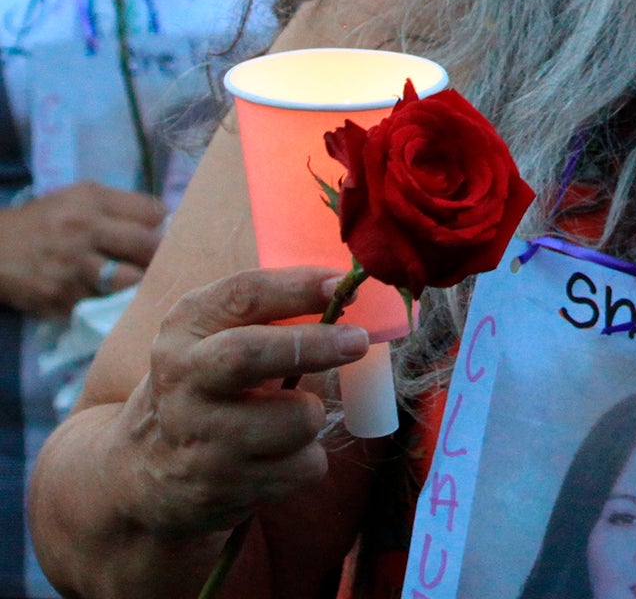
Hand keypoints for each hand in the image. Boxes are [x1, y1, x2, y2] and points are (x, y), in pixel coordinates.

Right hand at [0, 182, 163, 317]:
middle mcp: (82, 232)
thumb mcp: (77, 197)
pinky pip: (99, 305)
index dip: (162, 225)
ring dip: (135, 282)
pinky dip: (105, 301)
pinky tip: (102, 295)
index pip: (150, 213)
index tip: (161, 233)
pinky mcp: (58, 299)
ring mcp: (70, 269)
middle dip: (157, 255)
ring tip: (131, 279)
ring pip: (127, 281)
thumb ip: (119, 205)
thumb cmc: (42, 220)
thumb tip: (163, 219)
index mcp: (90, 203)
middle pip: (146, 246)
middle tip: (155, 260)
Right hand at [112, 267, 367, 539]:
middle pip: (247, 355)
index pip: (242, 295)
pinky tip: (276, 458)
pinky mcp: (219, 488)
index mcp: (184, 329)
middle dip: (314, 345)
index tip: (342, 284)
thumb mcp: (214, 337)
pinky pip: (303, 467)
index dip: (298, 286)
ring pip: (298, 418)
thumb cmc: (207, 387)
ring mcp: (198, 438)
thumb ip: (271, 314)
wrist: (141, 473)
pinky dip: (307, 461)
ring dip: (313, 415)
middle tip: (358, 340)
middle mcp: (182, 380)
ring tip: (288, 418)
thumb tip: (351, 298)